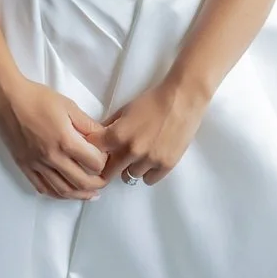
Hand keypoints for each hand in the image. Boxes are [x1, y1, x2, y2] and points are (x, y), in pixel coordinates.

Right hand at [0, 76, 109, 199]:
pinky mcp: (25, 167)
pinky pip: (42, 188)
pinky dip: (57, 194)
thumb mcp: (70, 107)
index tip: (107, 158)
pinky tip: (66, 192)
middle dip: (97, 184)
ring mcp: (36, 165)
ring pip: (61, 190)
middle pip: (80, 182)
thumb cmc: (39, 99)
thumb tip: (103, 137)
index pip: (93, 163)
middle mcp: (51, 158)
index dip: (104, 162)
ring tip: (91, 195)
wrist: (8, 101)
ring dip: (79, 195)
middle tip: (105, 181)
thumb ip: (88, 124)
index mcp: (65, 141)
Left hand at [93, 80, 208, 186]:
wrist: (183, 97)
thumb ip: (109, 126)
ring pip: (129, 177)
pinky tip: (152, 160)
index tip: (98, 153)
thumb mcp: (125, 109)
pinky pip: (149, 180)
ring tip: (140, 155)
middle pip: (108, 173)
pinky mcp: (166, 165)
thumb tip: (95, 139)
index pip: (92, 155)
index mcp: (117, 135)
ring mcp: (149, 160)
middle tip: (116, 159)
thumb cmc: (153, 99)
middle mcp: (131, 151)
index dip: (94, 154)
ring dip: (131, 168)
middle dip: (109, 166)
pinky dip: (148, 172)